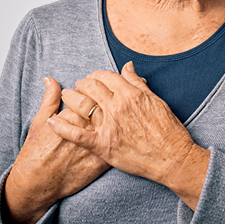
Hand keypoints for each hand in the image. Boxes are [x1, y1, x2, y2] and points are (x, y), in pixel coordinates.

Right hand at [4, 77, 109, 222]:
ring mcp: (93, 147)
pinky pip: (115, 149)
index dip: (92, 91)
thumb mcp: (39, 121)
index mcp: (71, 116)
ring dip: (119, 116)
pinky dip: (121, 140)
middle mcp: (84, 130)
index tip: (92, 90)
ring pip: (112, 126)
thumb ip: (49, 99)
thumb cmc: (36, 151)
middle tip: (107, 100)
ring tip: (122, 110)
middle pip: (104, 109)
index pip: (89, 95)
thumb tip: (50, 80)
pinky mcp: (99, 164)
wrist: (37, 182)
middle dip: (108, 101)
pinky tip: (124, 132)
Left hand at [47, 62, 209, 210]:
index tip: (93, 78)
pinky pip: (77, 134)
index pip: (105, 76)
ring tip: (66, 98)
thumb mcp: (156, 101)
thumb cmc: (168, 131)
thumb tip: (126, 66)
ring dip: (70, 98)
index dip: (95, 75)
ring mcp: (108, 126)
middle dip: (81, 84)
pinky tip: (51, 122)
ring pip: (80, 105)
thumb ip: (137, 83)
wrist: (173, 159)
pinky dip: (62, 127)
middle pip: (90, 86)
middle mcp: (117, 106)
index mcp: (130, 94)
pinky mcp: (102, 145)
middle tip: (78, 87)